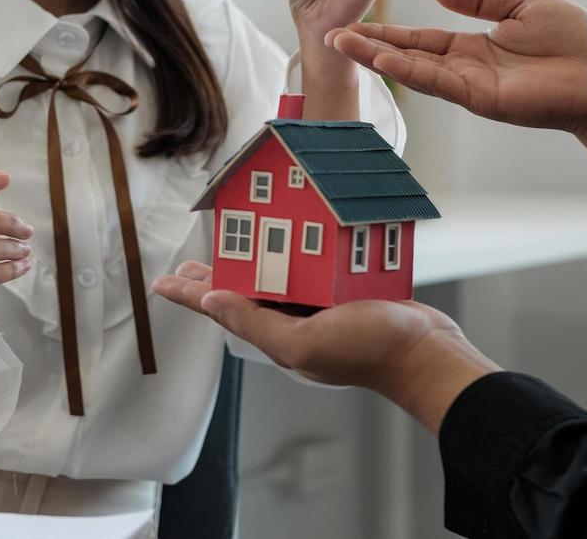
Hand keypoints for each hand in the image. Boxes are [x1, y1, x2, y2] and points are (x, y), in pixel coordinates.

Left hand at [153, 261, 498, 433]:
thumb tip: (211, 302)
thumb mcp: (304, 341)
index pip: (221, 309)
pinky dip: (296, 250)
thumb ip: (256, 324)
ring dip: (252, 257)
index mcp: (278, 334)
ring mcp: (319, 306)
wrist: (427, 350)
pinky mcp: (344, 290)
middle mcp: (293, 320)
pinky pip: (310, 267)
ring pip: (275, 275)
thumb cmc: (370, 351)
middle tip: (188, 260)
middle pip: (242, 291)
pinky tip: (289, 236)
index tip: (160, 281)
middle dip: (214, 275)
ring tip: (228, 244)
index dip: (188, 294)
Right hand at [326, 0, 586, 134]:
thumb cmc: (572, 41)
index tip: (352, 26)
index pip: (419, 39)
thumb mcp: (521, 3)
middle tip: (329, 36)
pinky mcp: (482, 98)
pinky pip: (438, 82)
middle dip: (367, 47)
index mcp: (471, 46)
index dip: (386, 33)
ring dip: (377, 57)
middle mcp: (464, 68)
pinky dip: (409, 70)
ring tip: (342, 44)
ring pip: (414, 70)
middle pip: (406, 55)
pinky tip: (383, 59)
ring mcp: (469, 86)